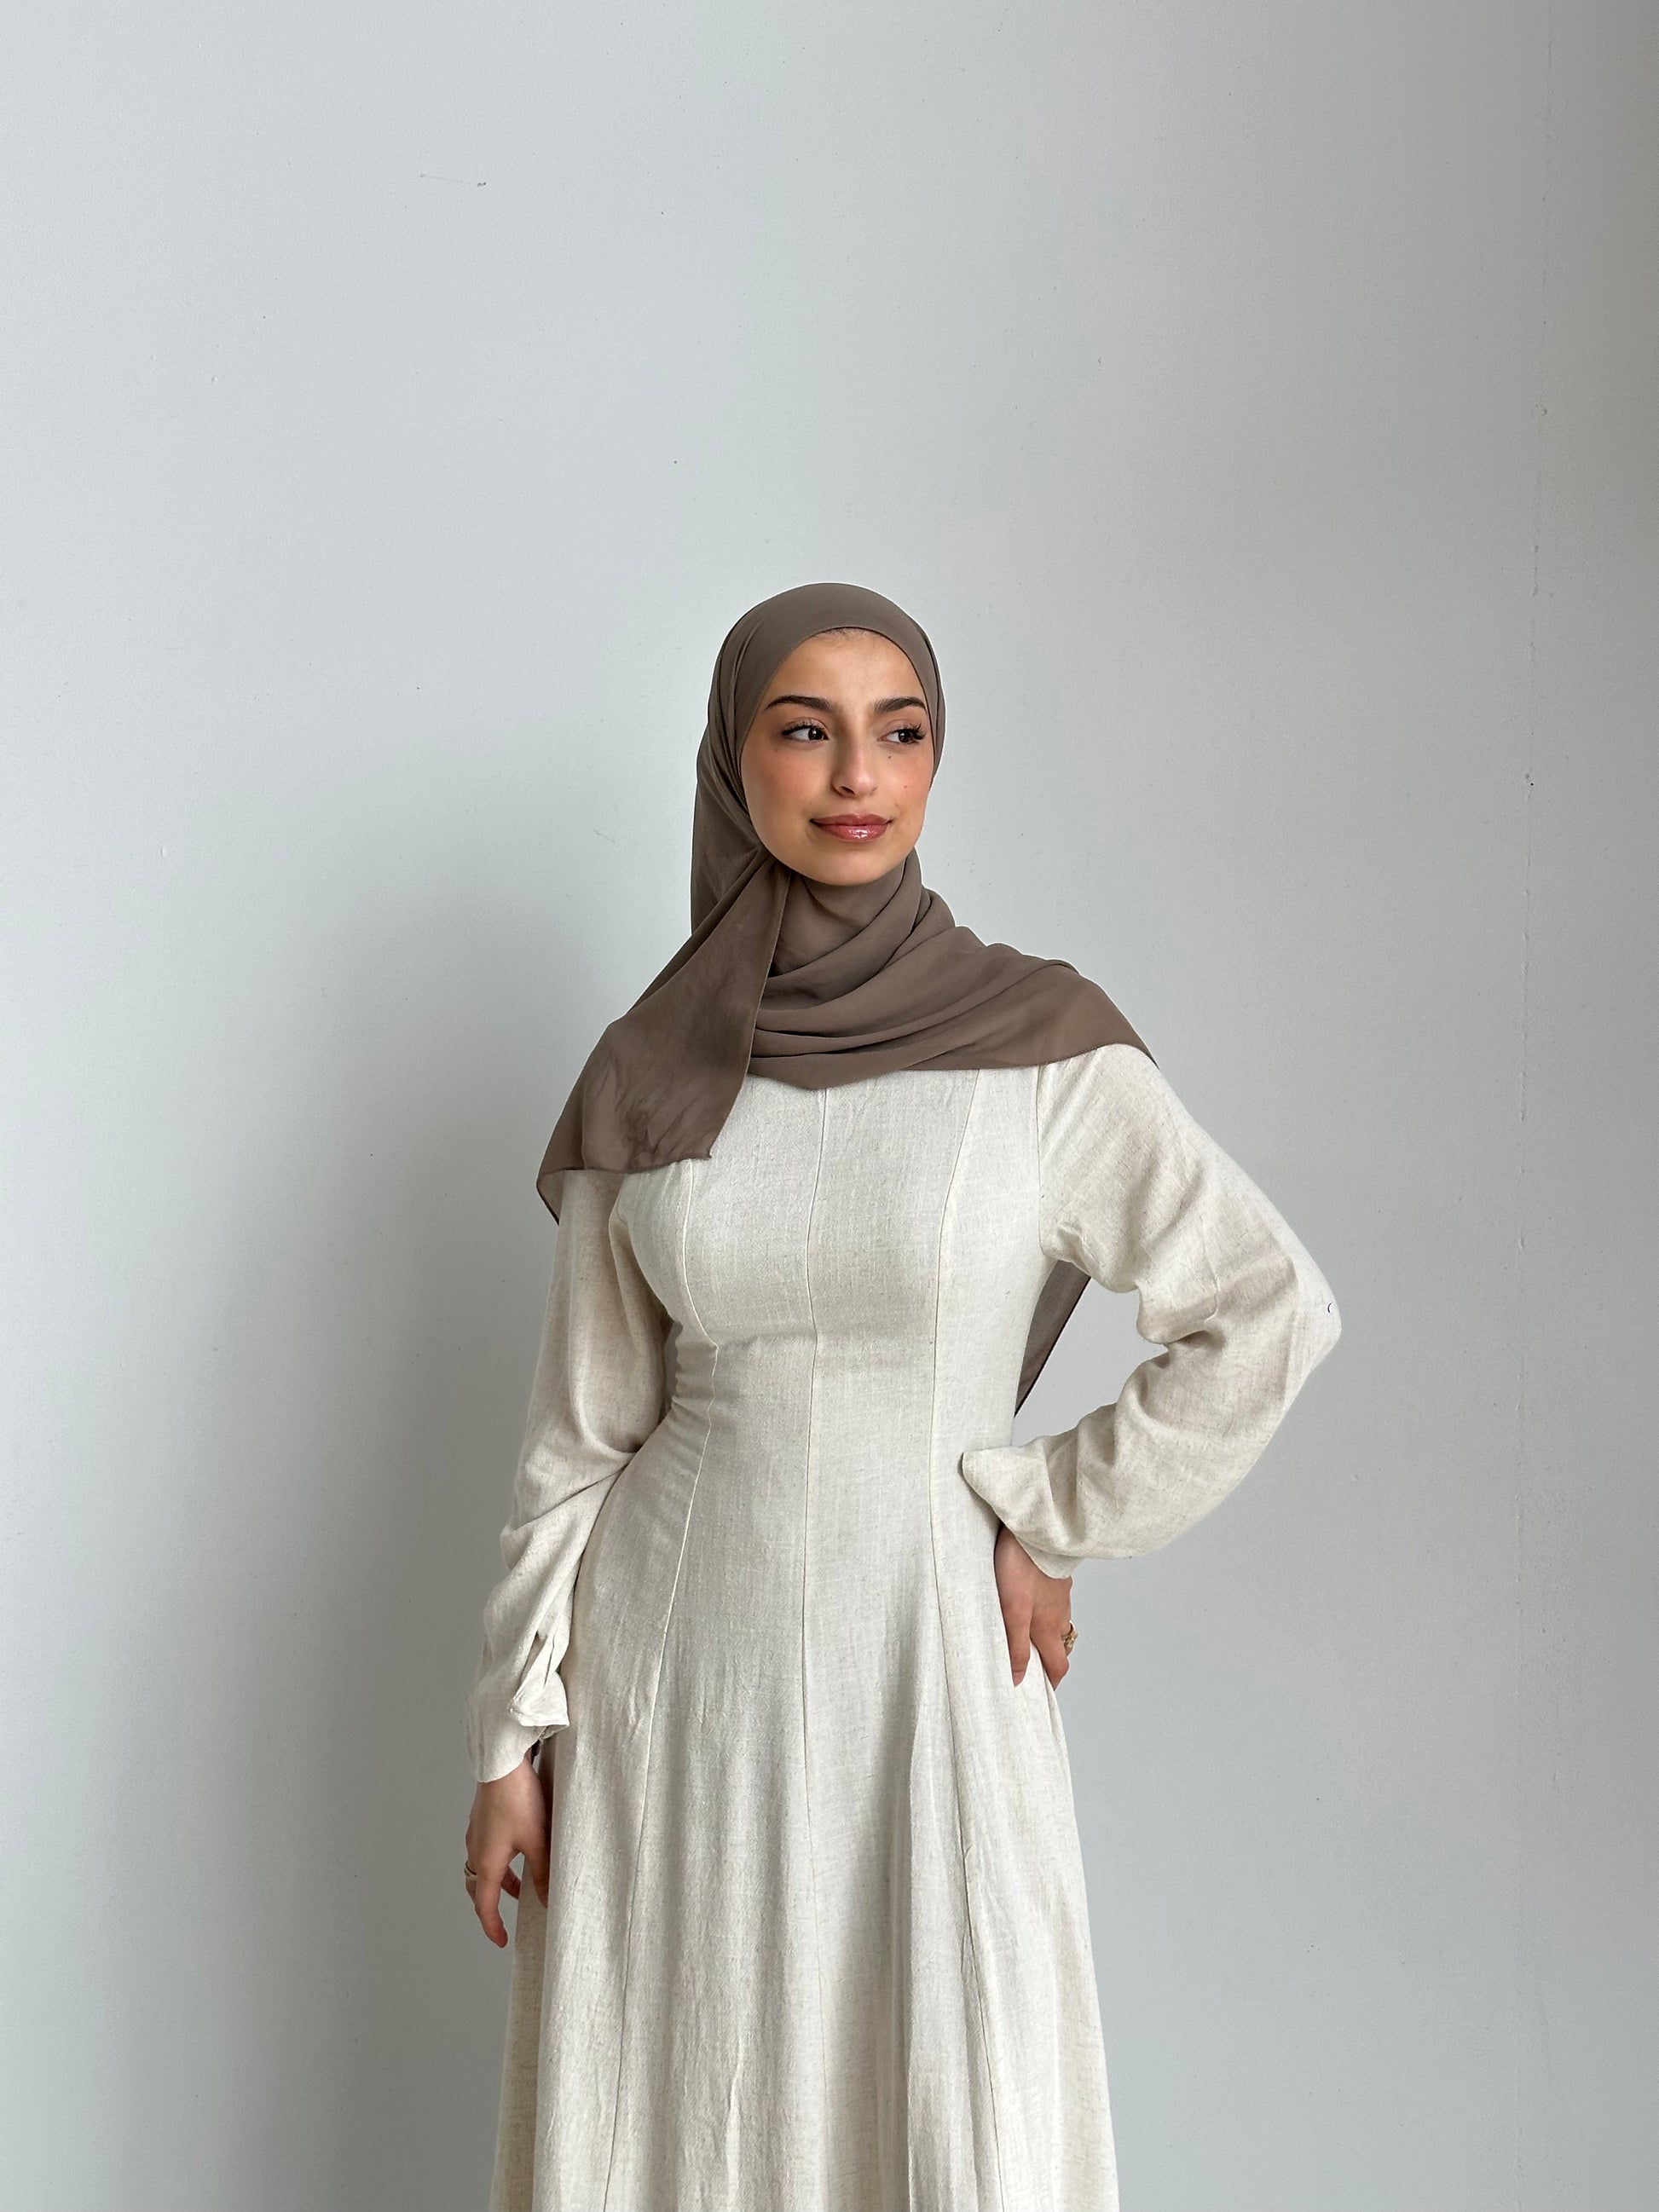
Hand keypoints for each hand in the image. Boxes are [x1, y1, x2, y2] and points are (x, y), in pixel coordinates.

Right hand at [465, 1747, 552, 1947]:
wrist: (502, 1763)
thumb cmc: (518, 1800)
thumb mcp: (537, 1841)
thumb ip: (541, 1872)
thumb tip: (545, 1899)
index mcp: (486, 1862)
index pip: (484, 1906)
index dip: (492, 1927)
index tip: (502, 1942)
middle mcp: (476, 1850)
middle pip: (477, 1889)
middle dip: (490, 1906)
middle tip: (503, 1919)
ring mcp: (477, 1833)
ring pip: (481, 1868)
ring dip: (496, 1883)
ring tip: (519, 1887)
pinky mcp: (482, 1819)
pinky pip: (485, 1851)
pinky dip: (497, 1863)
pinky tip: (516, 1852)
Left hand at [994, 1523, 1074, 1687]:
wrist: (1035, 1529)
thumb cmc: (1021, 1568)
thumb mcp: (1013, 1612)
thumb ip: (1016, 1646)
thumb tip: (1018, 1680)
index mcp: (1049, 1627)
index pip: (1058, 1665)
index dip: (1052, 1682)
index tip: (1042, 1692)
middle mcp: (1059, 1613)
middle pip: (1059, 1645)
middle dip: (1048, 1659)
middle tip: (1030, 1664)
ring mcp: (1060, 1594)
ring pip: (1057, 1621)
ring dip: (1045, 1632)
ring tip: (1025, 1633)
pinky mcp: (1056, 1576)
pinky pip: (1053, 1600)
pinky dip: (1044, 1608)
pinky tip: (1029, 1598)